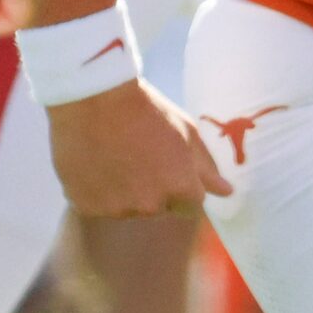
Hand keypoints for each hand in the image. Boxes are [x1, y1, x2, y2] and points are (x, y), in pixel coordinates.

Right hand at [49, 79, 229, 218]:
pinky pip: (100, 205)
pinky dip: (100, 191)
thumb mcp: (188, 133)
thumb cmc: (148, 112)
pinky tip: (98, 163)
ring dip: (127, 192)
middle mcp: (149, 206)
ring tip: (119, 156)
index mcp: (180, 188)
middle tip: (144, 156)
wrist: (94, 103)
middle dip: (157, 189)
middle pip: (160, 207)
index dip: (185, 186)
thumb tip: (227, 192)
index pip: (192, 205)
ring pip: (129, 207)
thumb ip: (207, 168)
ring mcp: (115, 209)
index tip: (173, 168)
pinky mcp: (85, 207)